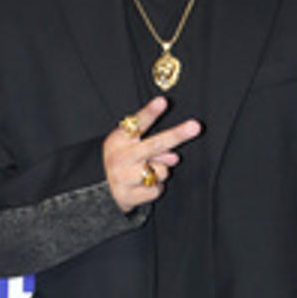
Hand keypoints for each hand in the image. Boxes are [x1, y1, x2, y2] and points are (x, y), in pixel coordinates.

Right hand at [104, 97, 201, 212]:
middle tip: (196, 126)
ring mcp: (122, 177)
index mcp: (118, 140)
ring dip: (161, 173)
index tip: (163, 101)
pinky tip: (143, 187)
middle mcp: (118, 157)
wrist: (100, 191)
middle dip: (176, 135)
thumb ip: (154, 148)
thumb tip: (173, 157)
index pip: (137, 124)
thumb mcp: (132, 148)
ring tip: (147, 174)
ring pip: (160, 171)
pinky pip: (156, 189)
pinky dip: (155, 189)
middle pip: (154, 145)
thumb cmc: (124, 162)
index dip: (150, 113)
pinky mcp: (127, 196)